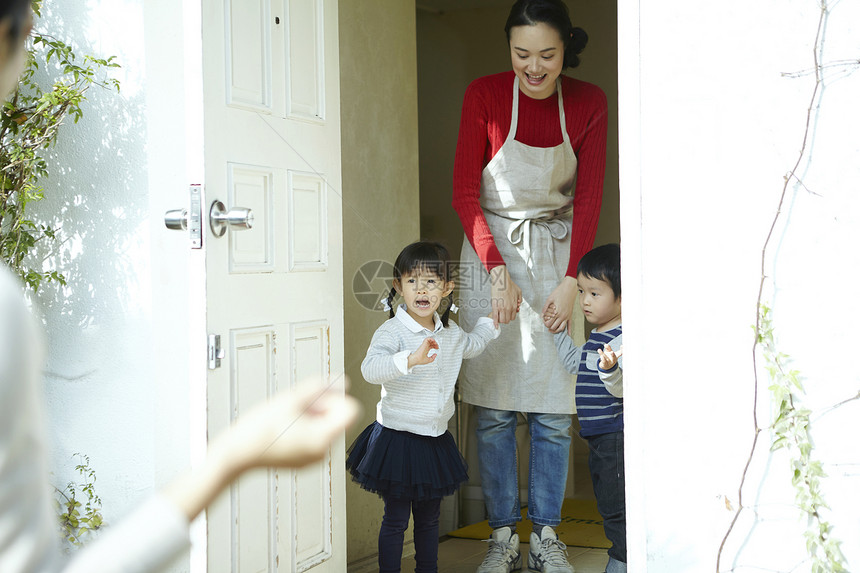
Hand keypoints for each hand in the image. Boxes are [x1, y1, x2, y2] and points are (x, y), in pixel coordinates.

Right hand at [219, 379, 360, 471]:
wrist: (237, 454)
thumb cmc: (258, 429)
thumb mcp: (290, 398)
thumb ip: (320, 387)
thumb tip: (342, 382)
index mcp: (322, 438)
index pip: (351, 411)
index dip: (337, 398)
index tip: (318, 398)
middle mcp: (323, 452)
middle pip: (338, 419)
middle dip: (322, 407)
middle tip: (297, 405)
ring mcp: (314, 459)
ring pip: (326, 427)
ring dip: (312, 416)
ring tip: (288, 416)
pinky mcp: (304, 461)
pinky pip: (315, 439)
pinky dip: (305, 429)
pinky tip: (285, 426)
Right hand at [408, 337, 439, 368]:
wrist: (416, 359)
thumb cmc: (419, 360)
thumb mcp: (429, 360)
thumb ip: (433, 358)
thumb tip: (435, 354)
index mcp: (426, 350)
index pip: (431, 346)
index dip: (435, 346)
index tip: (437, 348)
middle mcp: (425, 347)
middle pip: (431, 342)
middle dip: (435, 343)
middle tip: (437, 346)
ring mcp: (424, 345)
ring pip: (429, 340)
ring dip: (433, 340)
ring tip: (436, 343)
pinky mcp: (424, 344)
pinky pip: (427, 339)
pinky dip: (431, 339)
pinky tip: (433, 341)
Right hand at [490, 265, 521, 327]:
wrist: (502, 280)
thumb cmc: (509, 285)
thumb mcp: (519, 292)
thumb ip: (519, 299)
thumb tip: (518, 305)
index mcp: (514, 305)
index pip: (513, 317)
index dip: (509, 317)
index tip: (507, 315)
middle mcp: (509, 308)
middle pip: (507, 320)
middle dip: (505, 319)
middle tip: (502, 316)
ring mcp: (502, 308)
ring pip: (502, 320)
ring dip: (500, 320)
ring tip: (498, 317)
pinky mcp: (495, 306)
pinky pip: (495, 317)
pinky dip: (495, 322)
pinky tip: (495, 325)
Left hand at [542, 276, 576, 333]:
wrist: (569, 288)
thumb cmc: (559, 292)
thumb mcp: (550, 299)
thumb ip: (545, 308)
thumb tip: (542, 315)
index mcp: (556, 312)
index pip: (549, 323)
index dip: (545, 324)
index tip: (543, 322)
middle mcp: (562, 316)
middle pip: (554, 327)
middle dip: (549, 327)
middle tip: (546, 325)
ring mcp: (567, 316)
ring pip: (561, 328)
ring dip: (556, 331)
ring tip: (552, 330)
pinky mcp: (570, 315)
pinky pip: (570, 325)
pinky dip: (568, 331)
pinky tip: (568, 335)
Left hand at [598, 344, 622, 369]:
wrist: (606, 366)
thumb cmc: (609, 357)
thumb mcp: (609, 352)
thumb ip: (608, 348)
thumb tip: (606, 344)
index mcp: (616, 355)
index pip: (620, 352)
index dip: (622, 350)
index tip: (622, 346)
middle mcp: (613, 359)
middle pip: (614, 357)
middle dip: (613, 354)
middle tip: (612, 352)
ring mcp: (609, 363)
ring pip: (606, 358)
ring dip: (603, 354)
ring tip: (599, 350)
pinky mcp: (605, 364)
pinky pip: (604, 362)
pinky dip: (602, 359)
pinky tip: (601, 356)